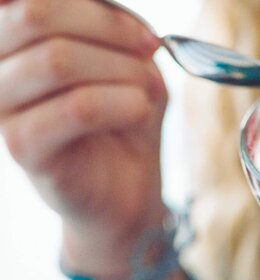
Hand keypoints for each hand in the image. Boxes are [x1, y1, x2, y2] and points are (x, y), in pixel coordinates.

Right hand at [0, 0, 167, 276]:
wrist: (127, 185)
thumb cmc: (123, 114)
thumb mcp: (124, 57)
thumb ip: (107, 22)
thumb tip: (109, 6)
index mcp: (13, 38)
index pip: (25, 0)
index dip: (90, 7)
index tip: (140, 33)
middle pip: (34, 14)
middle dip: (108, 27)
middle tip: (150, 49)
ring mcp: (3, 108)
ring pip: (57, 60)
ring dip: (122, 69)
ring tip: (150, 88)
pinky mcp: (24, 148)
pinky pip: (77, 108)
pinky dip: (122, 102)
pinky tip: (140, 109)